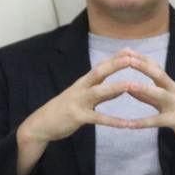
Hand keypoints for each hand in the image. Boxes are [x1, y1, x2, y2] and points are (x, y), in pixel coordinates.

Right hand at [18, 51, 137, 145]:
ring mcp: (78, 101)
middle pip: (99, 72)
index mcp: (83, 83)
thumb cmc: (64, 110)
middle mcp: (81, 88)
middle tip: (133, 57)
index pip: (100, 66)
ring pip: (99, 92)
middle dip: (116, 64)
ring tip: (135, 85)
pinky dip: (114, 121)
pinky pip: (99, 118)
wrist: (40, 125)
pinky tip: (128, 124)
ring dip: (117, 87)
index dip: (115, 58)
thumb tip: (122, 89)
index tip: (131, 50)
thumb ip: (103, 94)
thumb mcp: (84, 99)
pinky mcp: (78, 117)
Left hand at [119, 54, 174, 147]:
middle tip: (127, 59)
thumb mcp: (166, 102)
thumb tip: (129, 88)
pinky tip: (129, 124)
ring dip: (144, 88)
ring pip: (160, 94)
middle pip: (159, 75)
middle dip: (143, 66)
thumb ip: (147, 96)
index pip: (156, 68)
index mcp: (170, 86)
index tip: (126, 51)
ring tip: (127, 85)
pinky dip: (143, 122)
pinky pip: (158, 121)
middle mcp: (174, 92)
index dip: (142, 59)